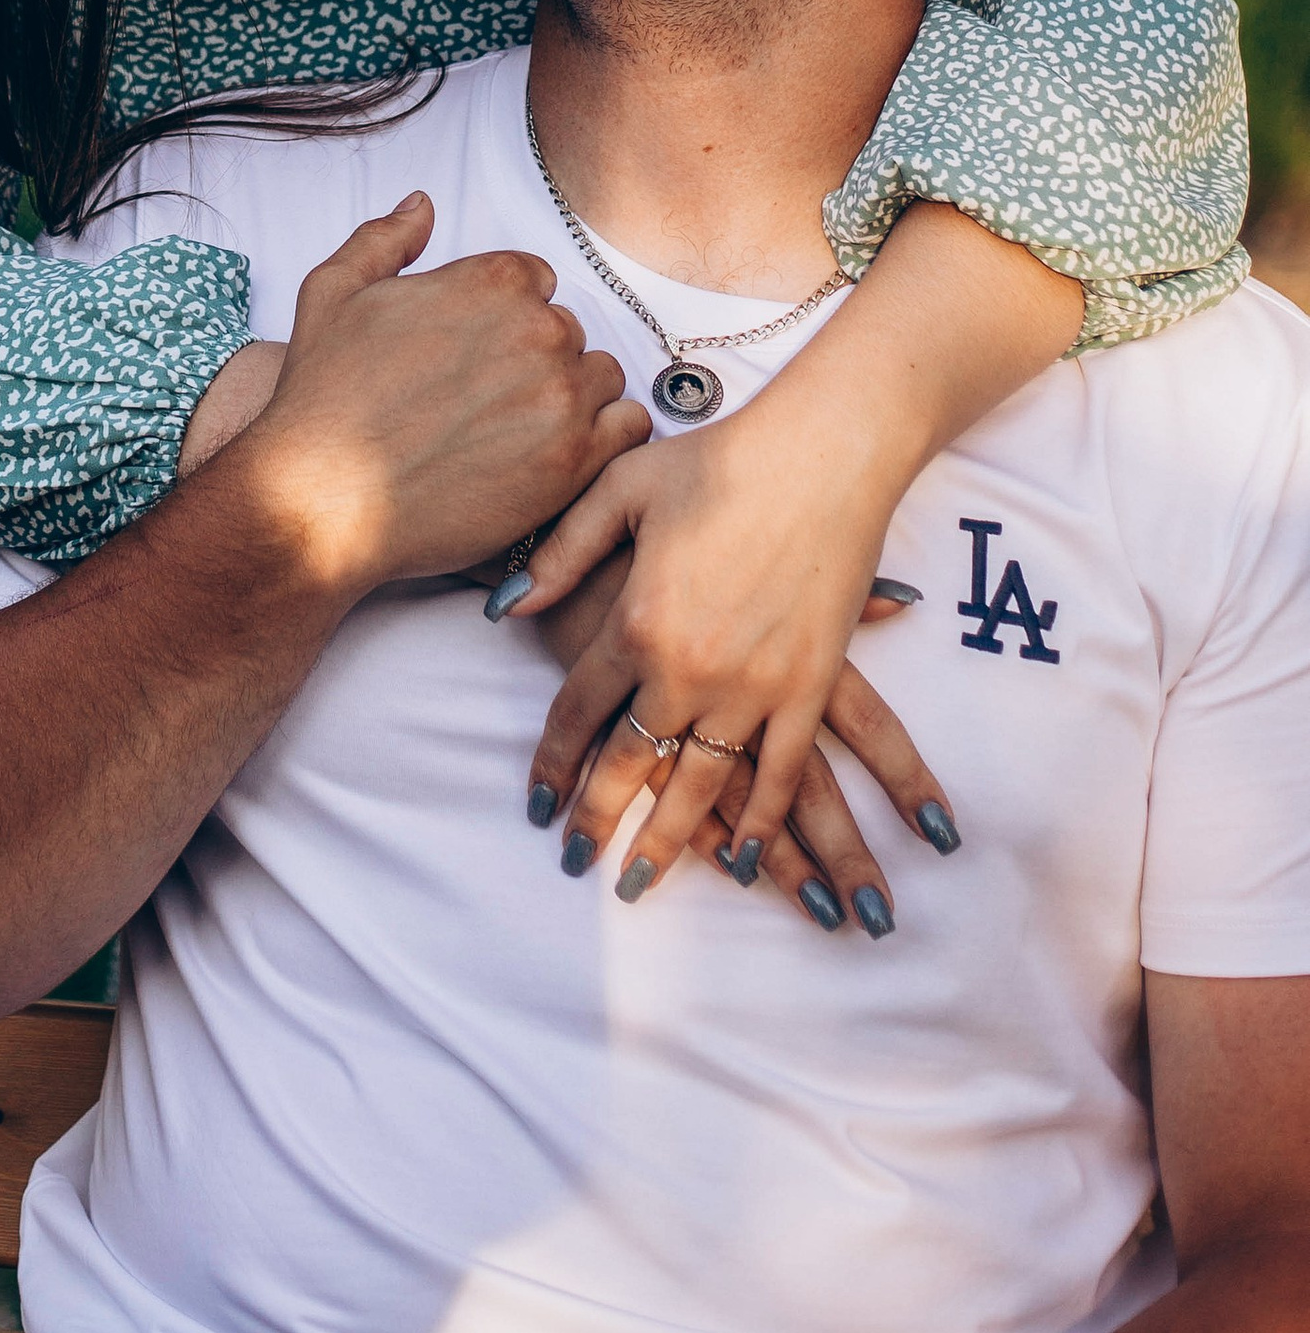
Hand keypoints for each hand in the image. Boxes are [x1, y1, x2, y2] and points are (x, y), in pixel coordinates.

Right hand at [234, 196, 647, 602]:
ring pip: (601, 376)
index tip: (476, 351)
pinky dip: (604, 438)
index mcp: (490, 281)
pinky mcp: (575, 463)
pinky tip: (558, 453)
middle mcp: (537, 330)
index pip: (535, 279)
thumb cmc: (323, 398)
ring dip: (571, 396)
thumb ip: (386, 238)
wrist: (325, 500)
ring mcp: (561, 398)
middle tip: (485, 398)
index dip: (505, 314)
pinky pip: (628, 428)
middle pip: (566, 329)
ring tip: (517, 431)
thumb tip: (423, 205)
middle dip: (533, 357)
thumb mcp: (333, 291)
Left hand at [498, 390, 928, 886]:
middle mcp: (689, 667)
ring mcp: (755, 685)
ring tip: (642, 880)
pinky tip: (739, 859)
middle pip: (632, 762)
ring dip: (671, 840)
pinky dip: (760, 821)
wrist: (825, 452)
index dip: (554, 763)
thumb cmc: (719, 458)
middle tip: (578, 863)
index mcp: (636, 620)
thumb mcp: (620, 490)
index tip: (538, 806)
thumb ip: (559, 554)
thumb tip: (507, 608)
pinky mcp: (812, 687)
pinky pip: (782, 773)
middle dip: (600, 820)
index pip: (578, 711)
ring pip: (702, 784)